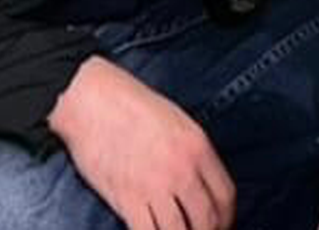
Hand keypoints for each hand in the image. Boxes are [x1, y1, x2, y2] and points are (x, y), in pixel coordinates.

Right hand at [48, 56, 235, 229]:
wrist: (92, 101)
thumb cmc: (132, 106)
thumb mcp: (178, 122)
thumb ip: (193, 154)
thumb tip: (200, 185)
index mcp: (198, 147)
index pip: (225, 195)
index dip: (226, 217)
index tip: (220, 223)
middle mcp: (182, 170)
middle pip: (208, 220)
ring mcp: (155, 186)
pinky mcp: (127, 199)